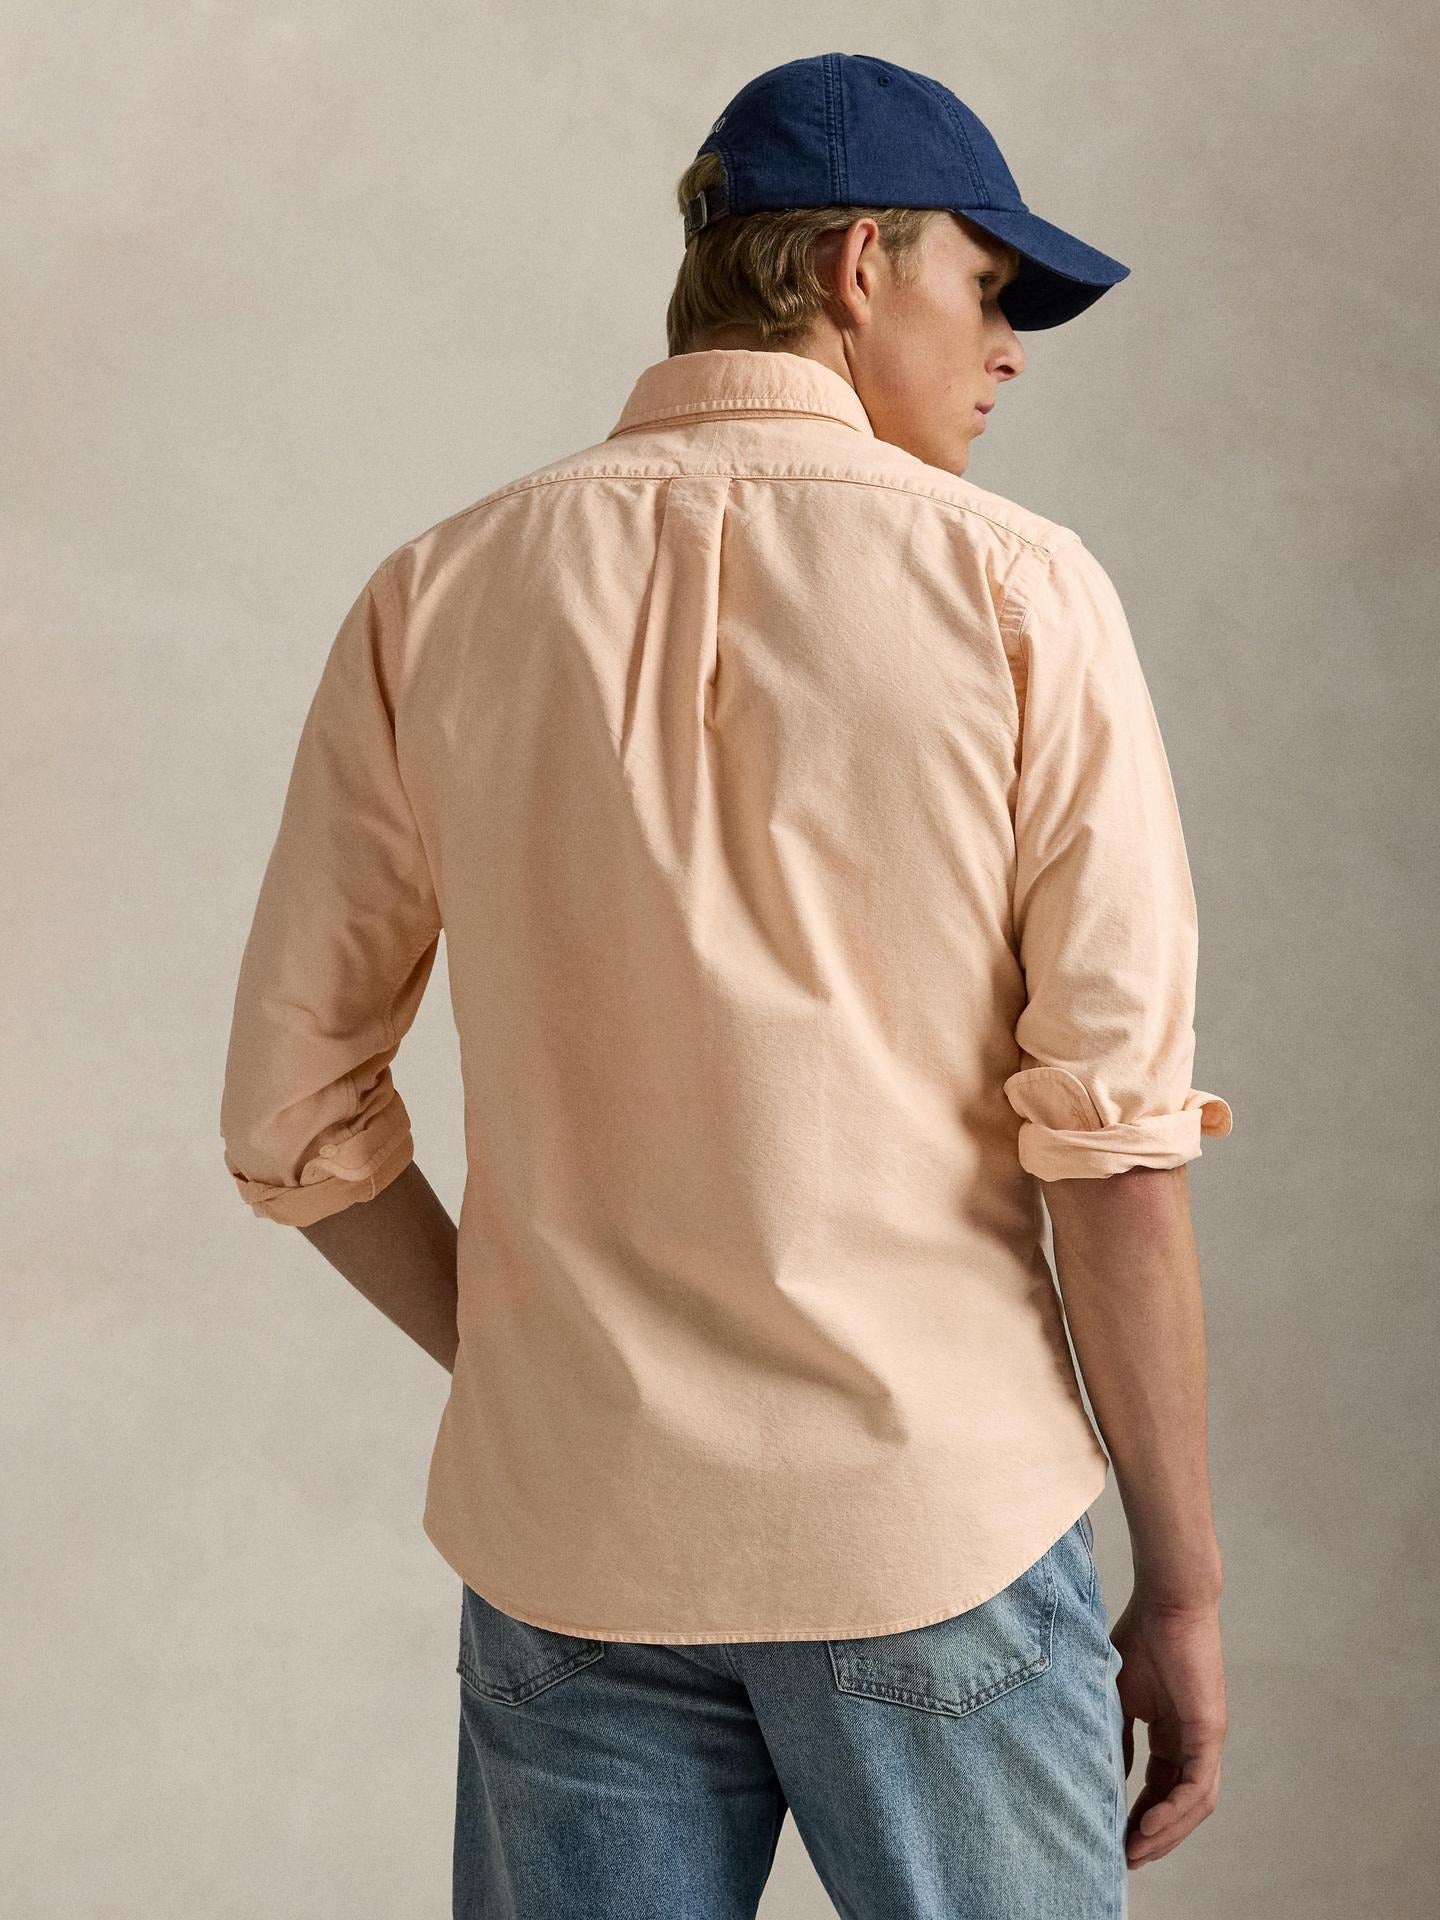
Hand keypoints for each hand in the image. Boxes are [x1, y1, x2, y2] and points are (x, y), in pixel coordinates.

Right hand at [1111, 1592, 1227, 1869]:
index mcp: (1174, 1732)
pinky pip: (1197, 1786)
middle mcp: (1195, 1741)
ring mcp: (1206, 1739)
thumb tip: (1108, 1774)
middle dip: (1154, 1836)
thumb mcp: (1120, 1695)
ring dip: (1165, 1833)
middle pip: (1180, 1805)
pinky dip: (1174, 1811)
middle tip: (1125, 1859)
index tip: (1113, 1836)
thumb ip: (1118, 1733)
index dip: (1140, 1815)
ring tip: (1135, 1851)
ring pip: (1193, 1804)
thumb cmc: (1142, 1635)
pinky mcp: (1210, 1732)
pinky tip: (1148, 1825)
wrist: (1167, 1601)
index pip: (1160, 1787)